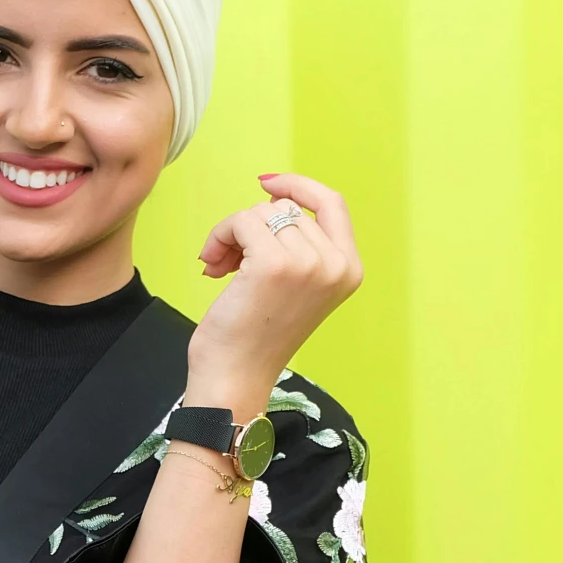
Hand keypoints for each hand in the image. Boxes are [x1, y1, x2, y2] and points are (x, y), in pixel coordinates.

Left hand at [186, 172, 362, 414]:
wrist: (236, 379)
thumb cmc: (256, 337)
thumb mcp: (297, 287)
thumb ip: (299, 246)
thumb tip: (273, 198)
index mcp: (349, 270)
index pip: (333, 203)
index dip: (298, 185)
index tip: (266, 183)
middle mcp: (335, 265)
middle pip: (285, 208)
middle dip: (251, 227)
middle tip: (229, 261)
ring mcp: (307, 263)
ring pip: (260, 213)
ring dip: (231, 235)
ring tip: (221, 268)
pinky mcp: (273, 264)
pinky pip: (241, 221)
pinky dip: (220, 237)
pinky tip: (213, 267)